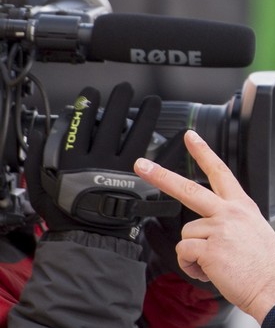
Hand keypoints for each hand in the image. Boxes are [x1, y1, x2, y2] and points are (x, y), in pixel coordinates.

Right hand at [26, 83, 162, 239]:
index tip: (92, 94)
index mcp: (75, 159)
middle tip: (125, 89)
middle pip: (112, 123)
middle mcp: (101, 161)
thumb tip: (41, 133)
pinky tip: (181, 134)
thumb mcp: (41, 186)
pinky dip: (171, 147)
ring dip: (146, 115)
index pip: (81, 123)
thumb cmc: (66, 214)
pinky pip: (161, 162)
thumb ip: (39, 158)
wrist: (89, 238)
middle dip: (119, 101)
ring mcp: (124, 170)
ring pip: (137, 135)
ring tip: (153, 101)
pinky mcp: (142, 183)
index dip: (88, 105)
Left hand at [134, 130, 274, 322]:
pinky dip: (192, 267)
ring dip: (194, 253)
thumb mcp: (255, 233)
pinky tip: (211, 272)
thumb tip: (211, 234)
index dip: (204, 152)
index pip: (221, 172)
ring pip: (186, 234)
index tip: (190, 137)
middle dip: (161, 175)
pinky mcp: (210, 249)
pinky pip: (185, 254)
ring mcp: (219, 229)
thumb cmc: (268, 267)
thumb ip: (231, 225)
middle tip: (141, 165)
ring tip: (217, 264)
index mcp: (242, 207)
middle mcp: (230, 213)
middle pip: (189, 188)